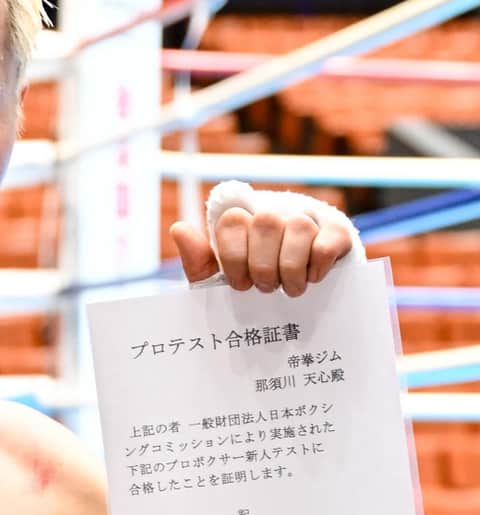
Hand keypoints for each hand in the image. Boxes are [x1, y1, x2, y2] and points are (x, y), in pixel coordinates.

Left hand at [172, 207, 352, 296]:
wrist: (300, 298)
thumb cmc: (252, 287)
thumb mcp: (220, 282)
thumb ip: (198, 261)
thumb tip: (178, 228)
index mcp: (243, 224)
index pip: (232, 222)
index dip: (234, 258)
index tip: (240, 284)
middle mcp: (274, 216)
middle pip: (265, 222)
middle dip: (263, 266)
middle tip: (266, 288)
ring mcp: (306, 221)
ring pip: (298, 228)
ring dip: (290, 269)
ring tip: (289, 289)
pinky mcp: (336, 232)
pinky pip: (326, 242)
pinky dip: (317, 267)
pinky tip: (313, 279)